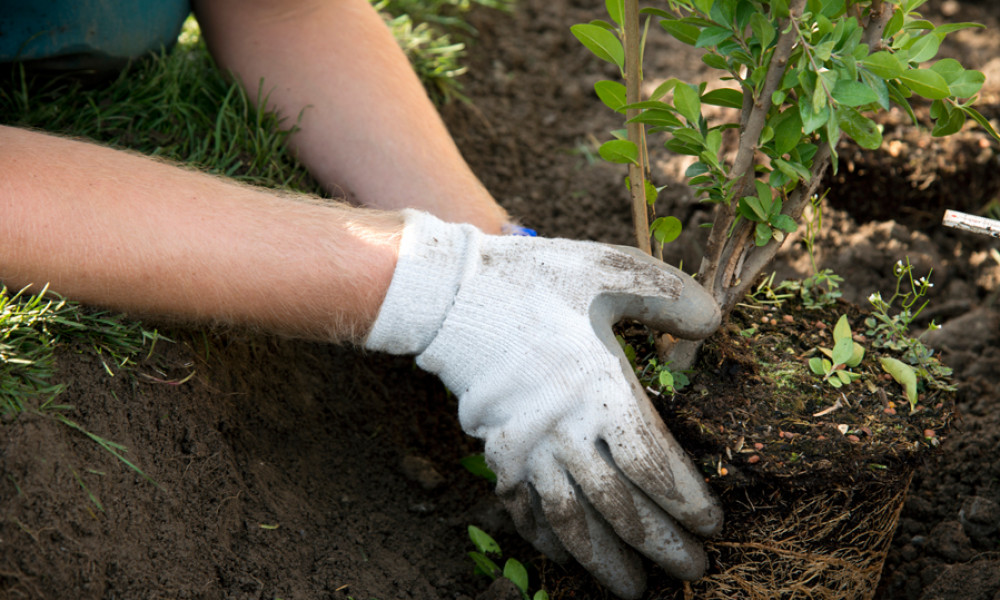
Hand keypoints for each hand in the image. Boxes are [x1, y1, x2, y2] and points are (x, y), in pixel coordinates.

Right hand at [366, 211, 722, 598]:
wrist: (452, 294)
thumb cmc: (537, 280)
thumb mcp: (612, 270)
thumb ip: (671, 297)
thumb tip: (713, 327)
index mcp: (600, 390)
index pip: (654, 467)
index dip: (686, 503)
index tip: (712, 526)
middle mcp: (565, 430)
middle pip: (619, 507)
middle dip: (659, 545)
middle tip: (692, 572)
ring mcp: (527, 447)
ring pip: (571, 521)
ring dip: (604, 559)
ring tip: (633, 589)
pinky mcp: (497, 450)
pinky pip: (524, 508)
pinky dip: (546, 539)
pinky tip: (564, 558)